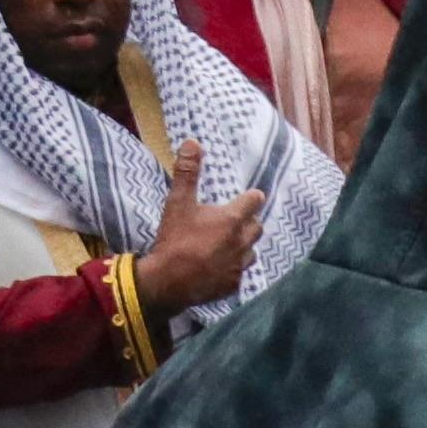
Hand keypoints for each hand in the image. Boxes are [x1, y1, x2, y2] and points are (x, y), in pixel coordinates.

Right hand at [132, 131, 264, 322]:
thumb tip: (193, 142)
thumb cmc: (175, 239)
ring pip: (252, 251)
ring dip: (244, 246)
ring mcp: (240, 265)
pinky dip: (233, 268)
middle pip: (257, 227)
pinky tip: (219, 267)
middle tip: (234, 220)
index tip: (251, 196)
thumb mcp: (177, 202)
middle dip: (249, 222)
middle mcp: (242, 242)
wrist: (169, 281)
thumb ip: (187, 172)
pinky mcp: (234, 285)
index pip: (254, 201)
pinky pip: (241, 273)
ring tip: (228, 244)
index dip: (252, 197)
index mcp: (232, 219)